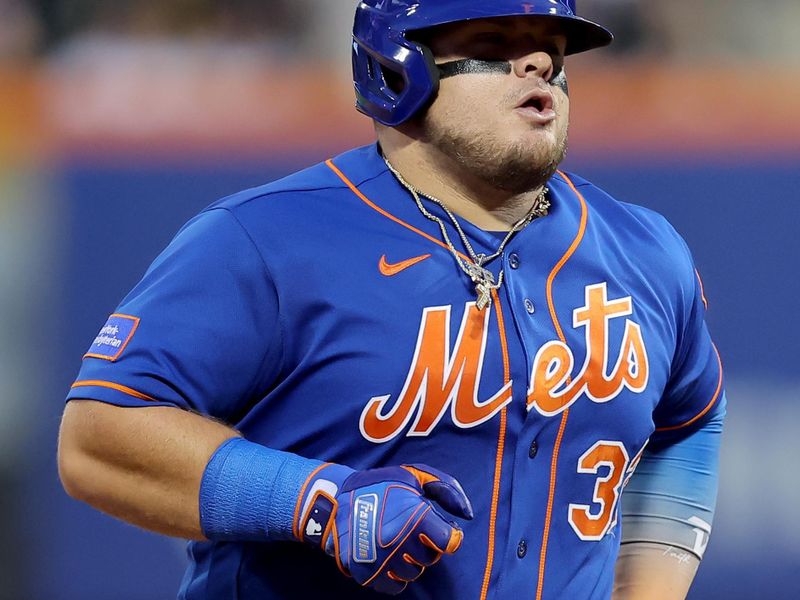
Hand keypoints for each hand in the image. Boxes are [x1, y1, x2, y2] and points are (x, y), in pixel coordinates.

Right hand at [294, 463, 472, 594]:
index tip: (438, 529)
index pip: (450, 542)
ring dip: (410, 559)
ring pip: (414, 572)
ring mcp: (382, 561)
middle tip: (410, 530)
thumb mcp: (413, 475)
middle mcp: (400, 542)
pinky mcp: (367, 574)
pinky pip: (395, 586)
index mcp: (415, 517)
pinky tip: (387, 556)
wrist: (334, 501)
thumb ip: (446, 489)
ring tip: (396, 541)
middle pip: (431, 558)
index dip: (448, 535)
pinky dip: (395, 575)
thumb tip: (467, 515)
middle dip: (426, 544)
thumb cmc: (379, 486)